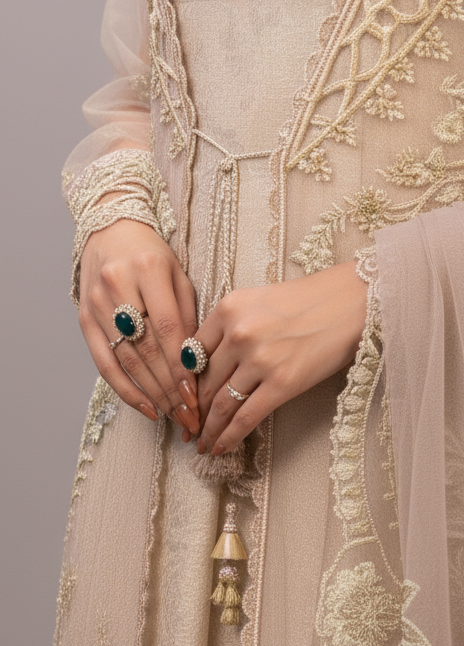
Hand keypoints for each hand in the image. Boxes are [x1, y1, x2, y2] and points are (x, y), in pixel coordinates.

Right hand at [79, 219, 200, 438]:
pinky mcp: (84, 319)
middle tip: (190, 414)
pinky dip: (125, 389)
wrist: (110, 231)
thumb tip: (195, 360)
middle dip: (170, 387)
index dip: (181, 365)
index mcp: (148, 270)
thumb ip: (187, 312)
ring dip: (152, 393)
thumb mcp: (177, 273)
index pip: (167, 328)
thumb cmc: (151, 254)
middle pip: (147, 349)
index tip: (197, 394)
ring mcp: (97, 304)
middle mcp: (118, 286)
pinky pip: (104, 363)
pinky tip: (146, 406)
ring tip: (174, 415)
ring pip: (126, 360)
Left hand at [195, 260, 368, 454]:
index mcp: (229, 307)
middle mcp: (239, 332)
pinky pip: (246, 417)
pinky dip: (229, 437)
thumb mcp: (258, 300)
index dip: (184, 382)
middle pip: (205, 381)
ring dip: (208, 429)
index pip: (192, 353)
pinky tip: (220, 448)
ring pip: (221, 404)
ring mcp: (260, 359)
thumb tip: (208, 365)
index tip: (182, 398)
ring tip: (200, 444)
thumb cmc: (308, 300)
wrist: (350, 302)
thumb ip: (231, 326)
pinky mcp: (282, 382)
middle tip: (186, 427)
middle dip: (193, 410)